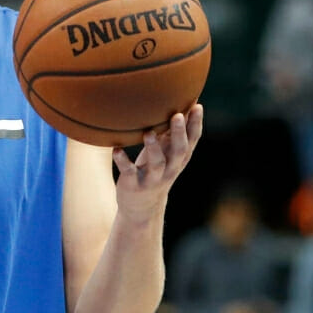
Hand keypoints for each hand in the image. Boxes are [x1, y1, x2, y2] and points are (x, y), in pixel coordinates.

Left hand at [111, 105, 202, 223]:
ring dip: (153, 148)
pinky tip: (116, 150)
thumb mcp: (166, 153)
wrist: (143, 207)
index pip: (192, 140)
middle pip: (179, 150)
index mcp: (179, 158)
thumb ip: (171, 134)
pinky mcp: (134, 184)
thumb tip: (178, 105)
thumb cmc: (154, 170)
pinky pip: (129, 172)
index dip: (195, 124)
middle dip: (179, 133)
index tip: (197, 106)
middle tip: (177, 115)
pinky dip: (123, 161)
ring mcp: (152, 178)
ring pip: (157, 163)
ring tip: (148, 133)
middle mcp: (170, 168)